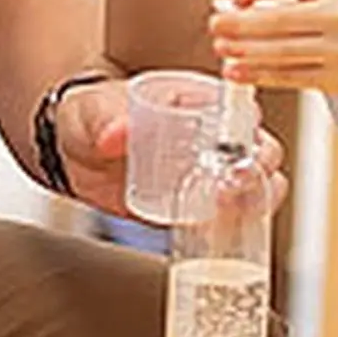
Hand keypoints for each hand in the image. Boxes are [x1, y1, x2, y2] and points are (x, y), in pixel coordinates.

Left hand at [56, 78, 289, 214]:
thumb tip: (115, 132)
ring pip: (257, 187)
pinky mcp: (198, 206)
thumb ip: (105, 119)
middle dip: (258, 172)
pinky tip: (224, 235)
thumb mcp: (94, 111)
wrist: (75, 152)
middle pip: (262, 152)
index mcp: (200, 101)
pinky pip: (232, 217)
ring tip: (228, 214)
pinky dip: (237, 227)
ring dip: (255, 202)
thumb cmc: (92, 115)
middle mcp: (216, 137)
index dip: (250, 131)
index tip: (238, 150)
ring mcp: (211, 173)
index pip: (244, 112)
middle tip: (230, 188)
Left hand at [210, 0, 337, 96]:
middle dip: (240, 24)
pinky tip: (238, 72)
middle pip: (278, 19)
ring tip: (222, 49)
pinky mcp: (333, 79)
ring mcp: (336, 51)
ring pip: (280, 52)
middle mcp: (337, 17)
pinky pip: (289, 77)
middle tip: (215, 25)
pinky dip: (259, 75)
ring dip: (244, 52)